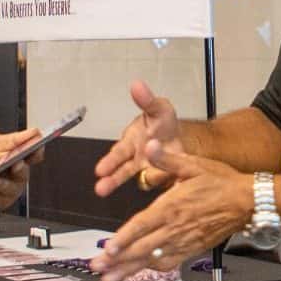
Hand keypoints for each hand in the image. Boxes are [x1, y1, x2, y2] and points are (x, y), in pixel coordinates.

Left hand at [0, 129, 42, 213]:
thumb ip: (10, 140)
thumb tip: (33, 133)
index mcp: (19, 163)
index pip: (34, 157)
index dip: (37, 152)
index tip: (37, 147)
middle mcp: (16, 181)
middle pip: (21, 175)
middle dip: (19, 170)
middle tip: (15, 164)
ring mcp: (5, 195)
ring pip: (4, 190)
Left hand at [90, 141, 251, 280]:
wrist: (247, 202)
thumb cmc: (222, 183)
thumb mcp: (194, 164)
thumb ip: (168, 159)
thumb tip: (151, 145)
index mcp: (172, 207)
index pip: (143, 225)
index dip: (124, 239)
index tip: (109, 249)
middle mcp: (175, 228)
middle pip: (141, 248)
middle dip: (117, 260)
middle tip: (98, 268)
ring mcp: (183, 241)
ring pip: (151, 259)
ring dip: (129, 270)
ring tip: (110, 278)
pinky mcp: (191, 249)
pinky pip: (168, 263)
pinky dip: (151, 269)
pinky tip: (138, 273)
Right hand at [93, 80, 183, 196]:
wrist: (179, 138)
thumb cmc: (163, 124)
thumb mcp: (160, 108)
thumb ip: (147, 100)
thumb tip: (137, 84)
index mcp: (132, 141)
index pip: (119, 153)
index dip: (111, 163)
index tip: (100, 170)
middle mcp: (136, 158)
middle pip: (122, 170)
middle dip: (113, 178)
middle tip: (101, 188)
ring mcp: (148, 169)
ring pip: (136, 181)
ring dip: (124, 187)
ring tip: (109, 195)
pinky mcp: (161, 177)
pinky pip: (156, 184)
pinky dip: (160, 186)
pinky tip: (164, 194)